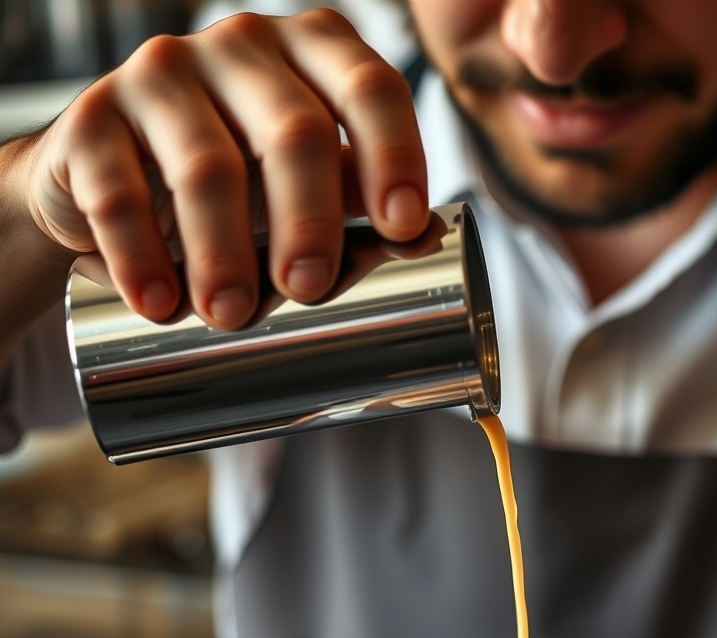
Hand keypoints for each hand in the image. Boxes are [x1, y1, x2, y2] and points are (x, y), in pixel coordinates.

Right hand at [13, 10, 426, 327]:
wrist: (120, 182)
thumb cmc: (244, 188)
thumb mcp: (313, 187)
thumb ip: (366, 204)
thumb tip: (426, 239)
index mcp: (314, 55)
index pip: (371, 88)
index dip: (395, 154)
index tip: (403, 226)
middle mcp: (242, 47)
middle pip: (294, 132)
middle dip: (310, 221)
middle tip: (308, 289)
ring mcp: (163, 74)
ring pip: (206, 165)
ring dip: (222, 251)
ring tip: (230, 313)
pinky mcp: (92, 117)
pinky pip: (116, 187)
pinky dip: (138, 253)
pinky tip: (157, 302)